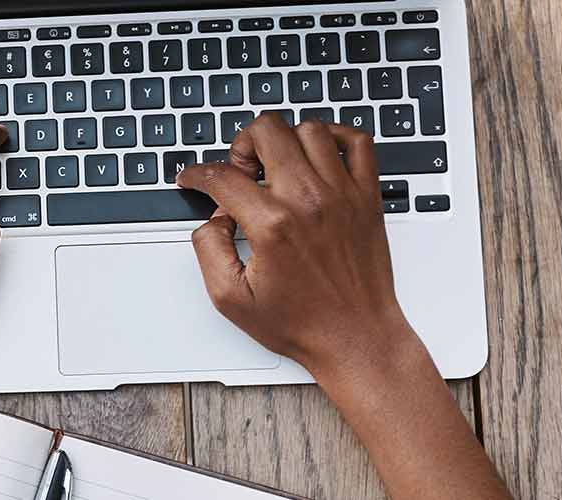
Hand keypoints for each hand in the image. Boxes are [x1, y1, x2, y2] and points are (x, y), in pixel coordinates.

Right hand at [176, 113, 412, 374]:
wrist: (355, 337)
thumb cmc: (302, 323)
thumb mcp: (230, 299)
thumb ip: (208, 249)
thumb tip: (211, 219)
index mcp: (272, 225)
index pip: (223, 176)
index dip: (197, 174)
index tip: (193, 179)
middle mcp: (309, 201)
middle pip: (267, 131)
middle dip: (243, 145)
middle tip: (242, 172)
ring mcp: (343, 194)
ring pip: (310, 128)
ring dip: (285, 140)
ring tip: (278, 166)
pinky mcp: (367, 197)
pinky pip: (359, 142)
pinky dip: (337, 136)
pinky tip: (320, 155)